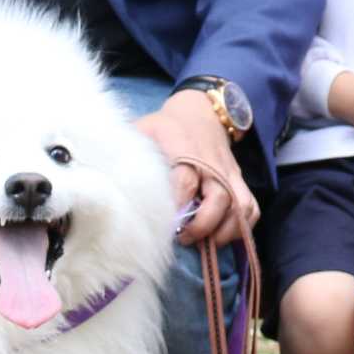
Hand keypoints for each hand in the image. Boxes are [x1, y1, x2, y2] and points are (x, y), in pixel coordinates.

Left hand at [135, 93, 257, 245]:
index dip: (178, 204)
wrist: (202, 110)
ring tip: (204, 243)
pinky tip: (222, 237)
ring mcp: (229, 173)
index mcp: (184, 149)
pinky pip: (252, 207)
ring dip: (226, 230)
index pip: (185, 180)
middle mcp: (211, 163)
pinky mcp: (239, 181)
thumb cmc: (167, 125)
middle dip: (203, 225)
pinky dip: (242, 226)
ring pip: (241, 206)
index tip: (165, 224)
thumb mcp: (144, 129)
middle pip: (219, 198)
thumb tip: (101, 174)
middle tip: (183, 239)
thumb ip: (126, 150)